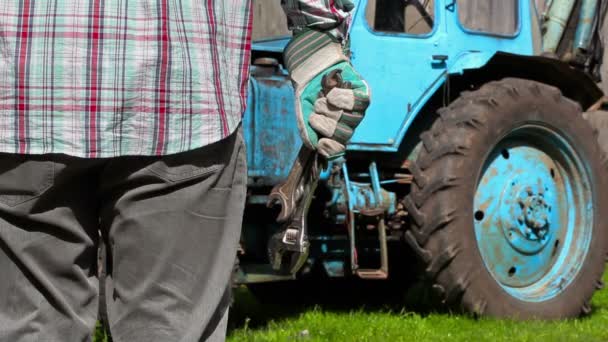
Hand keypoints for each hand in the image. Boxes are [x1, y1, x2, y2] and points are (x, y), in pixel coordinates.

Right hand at [284, 30, 370, 158]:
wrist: (312, 69)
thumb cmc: (308, 93)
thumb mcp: (303, 113)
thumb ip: (308, 131)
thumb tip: (315, 148)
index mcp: (333, 133)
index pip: (337, 148)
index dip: (331, 149)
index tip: (321, 144)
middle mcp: (347, 124)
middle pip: (343, 134)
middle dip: (326, 125)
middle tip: (316, 112)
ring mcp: (357, 111)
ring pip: (350, 119)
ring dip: (331, 110)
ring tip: (323, 100)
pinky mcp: (363, 95)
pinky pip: (359, 103)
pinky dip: (344, 99)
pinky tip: (332, 95)